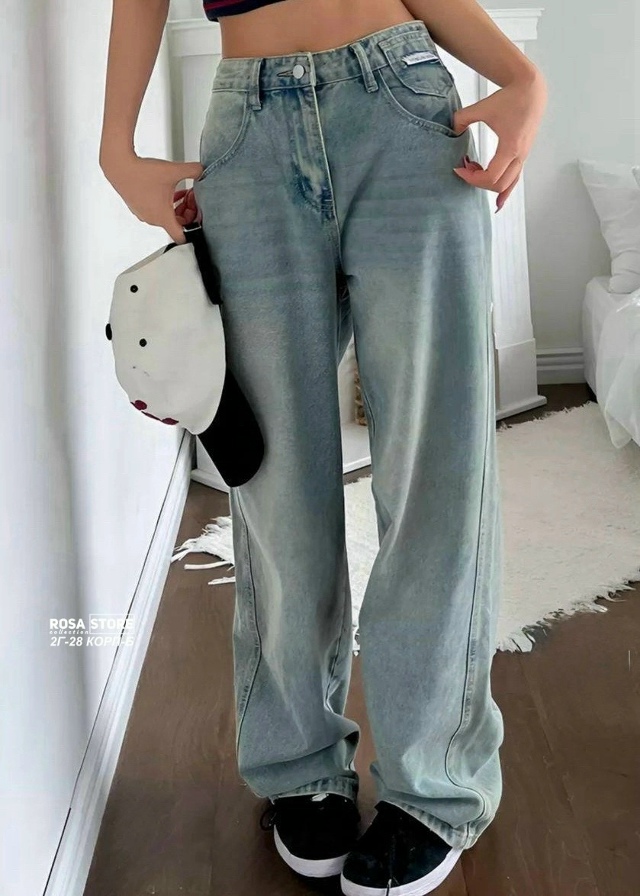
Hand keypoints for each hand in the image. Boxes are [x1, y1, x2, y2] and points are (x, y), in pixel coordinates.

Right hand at [100, 151, 203, 242]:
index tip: (197, 218)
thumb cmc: (143, 172)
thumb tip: (202, 171)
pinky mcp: (138, 207)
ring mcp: (144, 214)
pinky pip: (156, 210)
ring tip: (181, 192)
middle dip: (187, 212)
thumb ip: (193, 171)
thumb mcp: (174, 170)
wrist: (119, 165)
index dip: (192, 230)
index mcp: (163, 218)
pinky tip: (167, 189)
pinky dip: (165, 203)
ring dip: (177, 206)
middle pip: (177, 225)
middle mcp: (153, 219)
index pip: (181, 237)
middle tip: (191, 197)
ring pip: (167, 216)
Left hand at [451, 69, 546, 211]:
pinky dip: (506, 191)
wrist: (530, 89)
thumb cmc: (509, 98)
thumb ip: (462, 119)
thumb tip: (451, 131)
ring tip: (474, 174)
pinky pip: (515, 179)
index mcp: (510, 147)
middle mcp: (519, 155)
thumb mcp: (481, 107)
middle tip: (465, 168)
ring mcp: (523, 156)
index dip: (471, 178)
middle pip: (498, 185)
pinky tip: (499, 203)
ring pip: (508, 185)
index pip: (490, 177)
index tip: (459, 167)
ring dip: (490, 185)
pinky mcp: (523, 155)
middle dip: (478, 181)